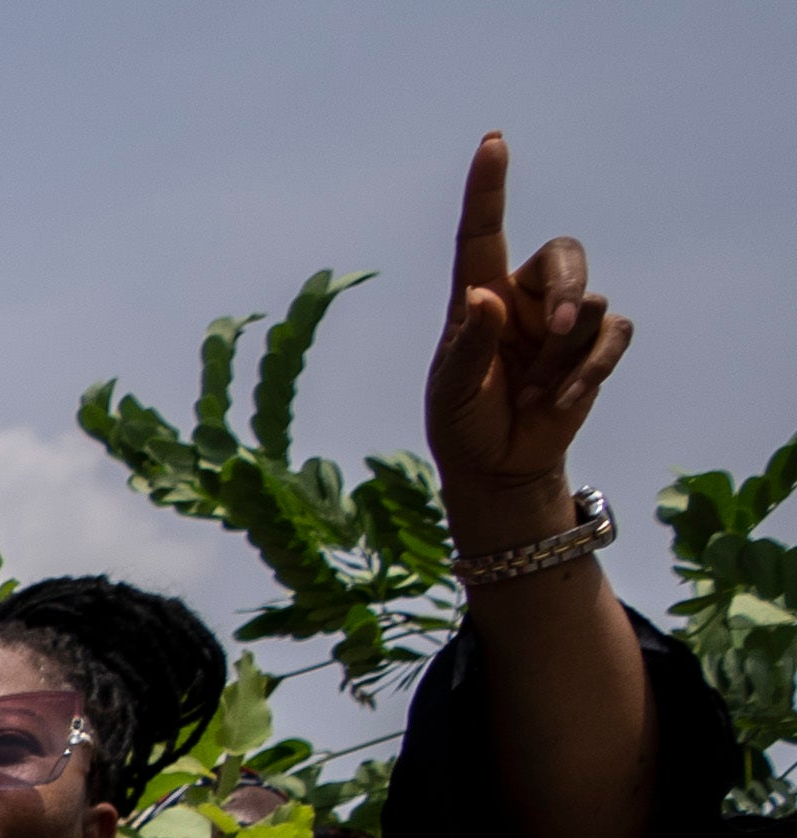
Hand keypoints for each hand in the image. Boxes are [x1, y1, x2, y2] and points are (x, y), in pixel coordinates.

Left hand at [425, 135, 628, 511]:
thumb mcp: (453, 390)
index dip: (488, 187)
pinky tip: (560, 402)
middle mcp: (524, 298)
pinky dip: (590, 370)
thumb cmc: (463, 422)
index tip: (493, 142)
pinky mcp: (593, 348)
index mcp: (479, 297)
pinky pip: (613, 336)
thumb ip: (470, 344)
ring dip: (564, 357)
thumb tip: (484, 294)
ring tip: (531, 394)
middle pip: (565, 255)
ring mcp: (563, 321)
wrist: (497, 466)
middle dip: (569, 286)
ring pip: (591, 305)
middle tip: (557, 327)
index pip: (482, 234)